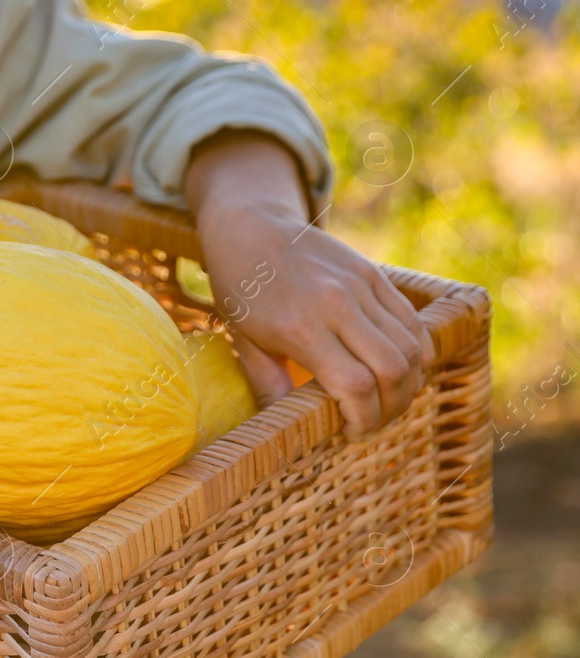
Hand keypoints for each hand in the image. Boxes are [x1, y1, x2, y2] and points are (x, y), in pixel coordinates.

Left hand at [185, 131, 432, 436]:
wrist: (251, 225)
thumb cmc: (240, 287)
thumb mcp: (242, 339)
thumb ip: (268, 384)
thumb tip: (286, 431)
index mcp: (301, 326)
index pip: (356, 385)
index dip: (363, 418)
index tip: (351, 432)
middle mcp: (338, 305)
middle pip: (393, 369)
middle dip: (391, 408)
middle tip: (372, 422)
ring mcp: (362, 287)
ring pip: (411, 347)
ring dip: (409, 384)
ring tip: (387, 401)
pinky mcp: (375, 276)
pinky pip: (412, 322)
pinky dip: (416, 353)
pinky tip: (400, 371)